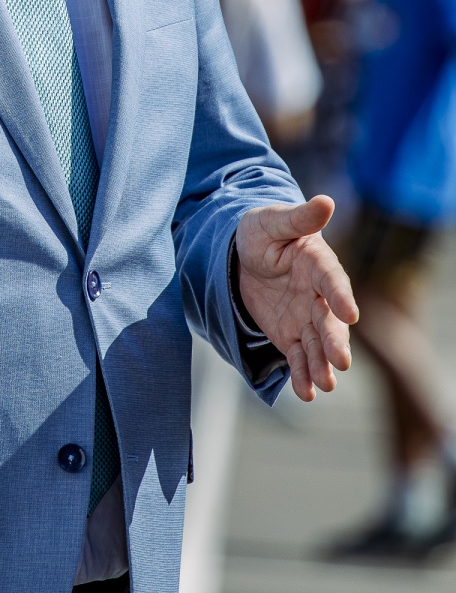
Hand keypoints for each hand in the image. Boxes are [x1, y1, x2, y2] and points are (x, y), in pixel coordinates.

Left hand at [236, 195, 358, 401]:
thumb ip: (298, 217)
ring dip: (321, 365)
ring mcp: (306, 318)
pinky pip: (298, 357)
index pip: (333, 280)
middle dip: (335, 341)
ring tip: (325, 385)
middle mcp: (318, 295)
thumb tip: (326, 201)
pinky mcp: (290, 335)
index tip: (350, 312)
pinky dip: (302, 375)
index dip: (340, 295)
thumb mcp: (272, 220)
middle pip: (330, 321)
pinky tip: (306, 392)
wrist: (241, 254)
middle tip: (341, 362)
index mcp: (318, 263)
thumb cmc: (262, 231)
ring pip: (317, 344)